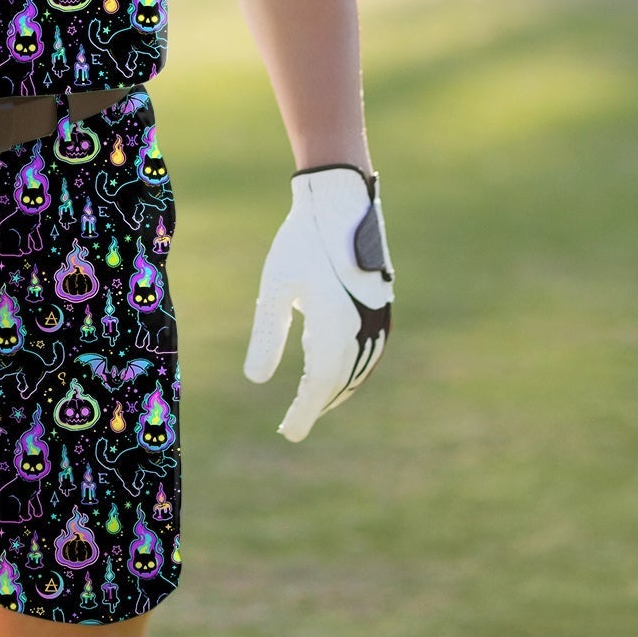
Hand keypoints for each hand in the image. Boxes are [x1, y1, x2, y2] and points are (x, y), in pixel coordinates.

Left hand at [244, 165, 392, 440]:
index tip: (288, 433)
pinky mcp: (382, 309)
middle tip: (293, 424)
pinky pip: (369, 352)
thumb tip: (255, 381)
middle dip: (317, 404)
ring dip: (335, 389)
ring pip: (357, 370)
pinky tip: (333, 369)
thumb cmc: (301, 242)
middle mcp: (363, 330)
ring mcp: (378, 320)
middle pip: (339, 382)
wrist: (339, 203)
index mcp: (335, 328)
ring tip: (312, 402)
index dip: (305, 412)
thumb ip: (268, 335)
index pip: (319, 386)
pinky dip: (351, 369)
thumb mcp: (275, 287)